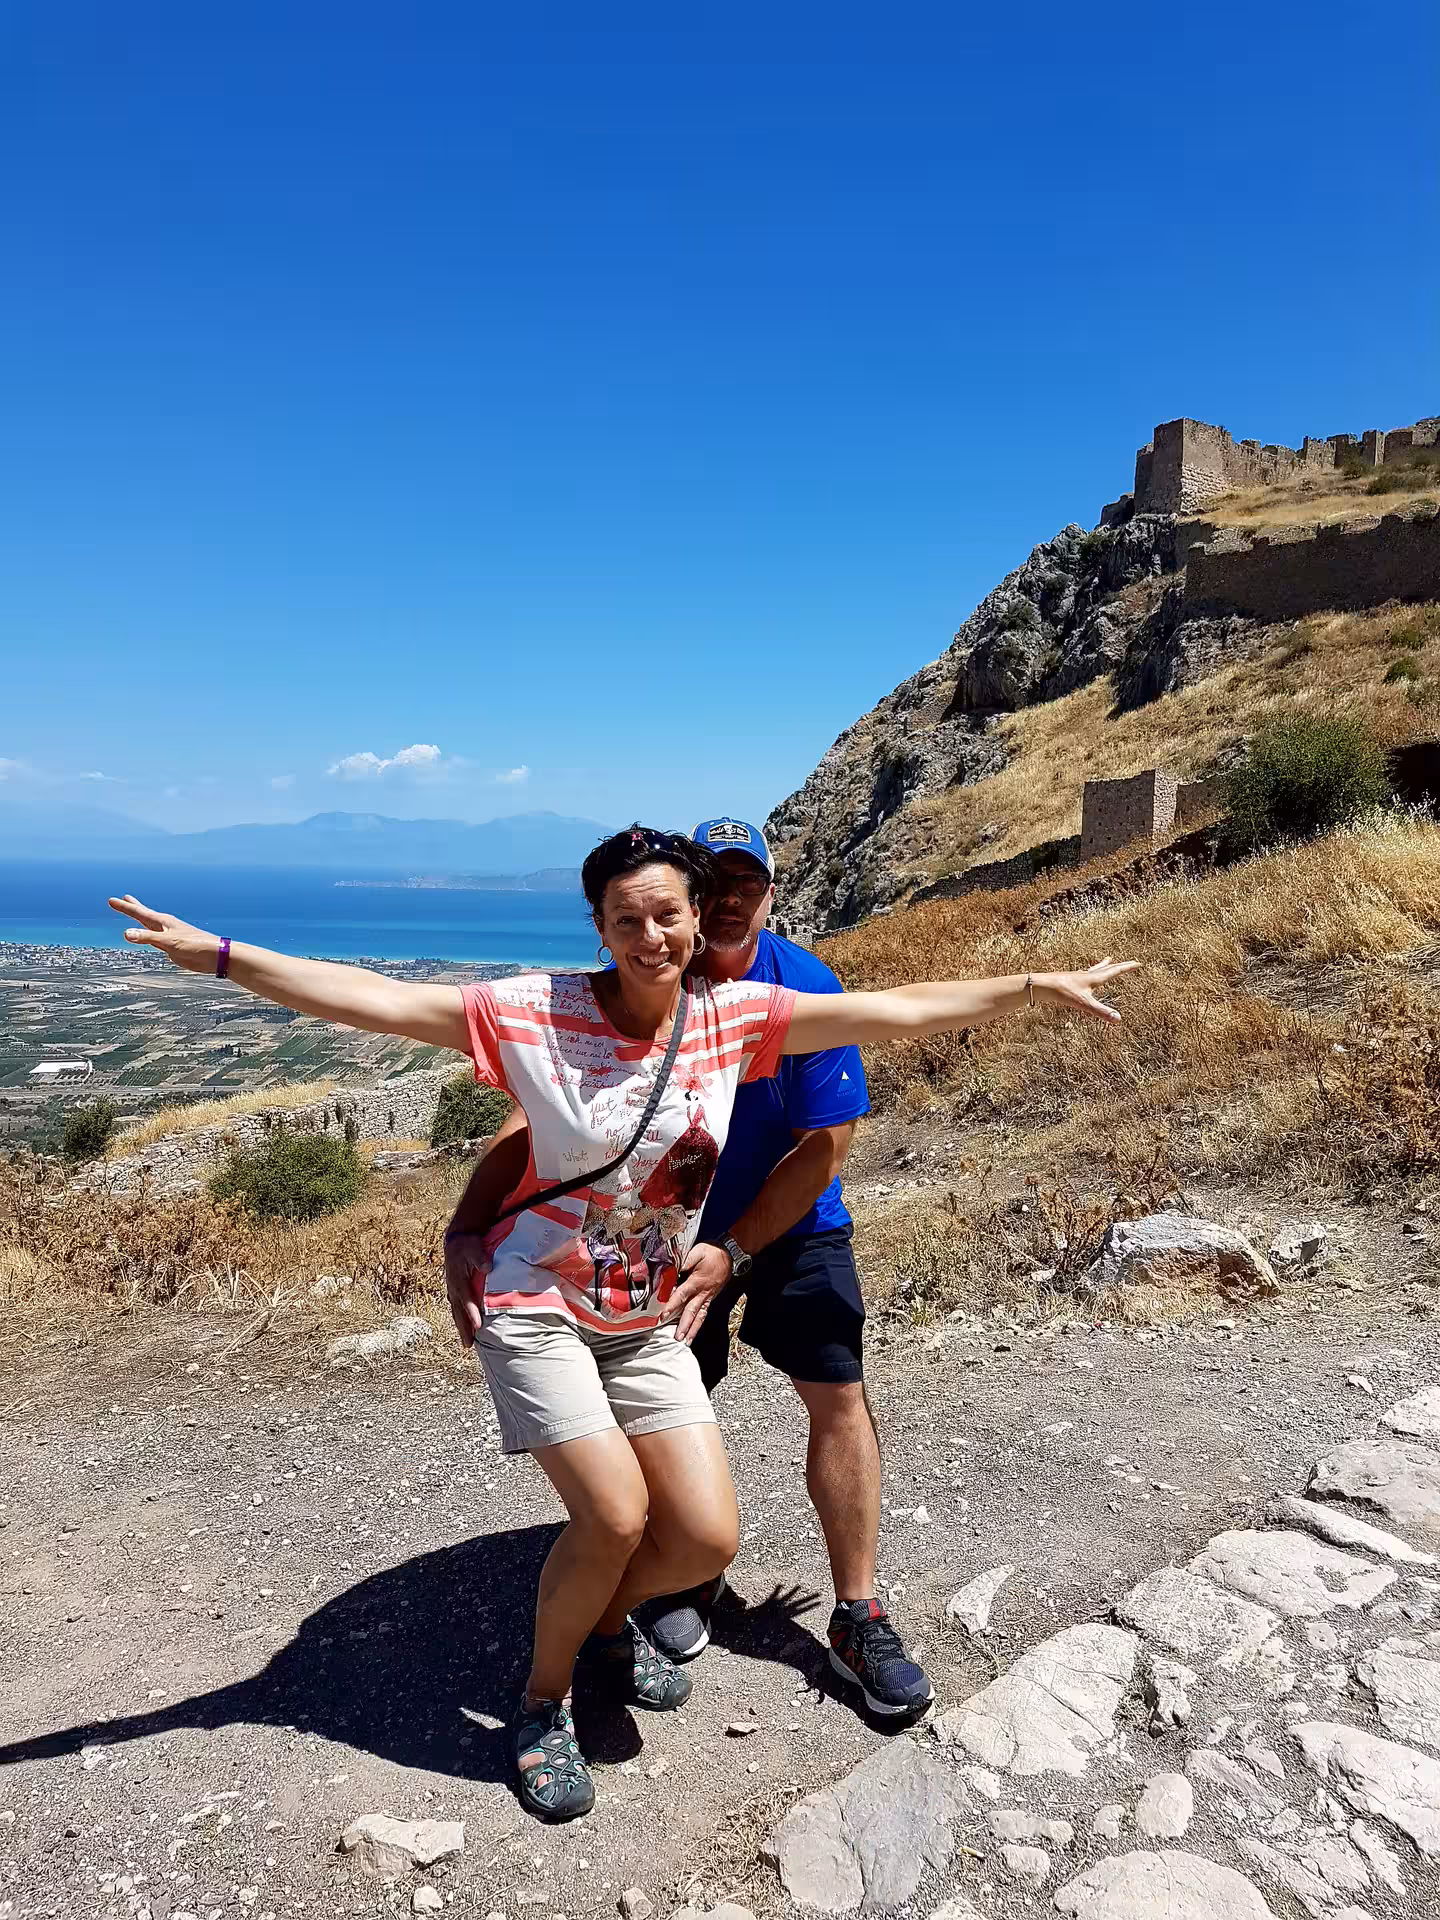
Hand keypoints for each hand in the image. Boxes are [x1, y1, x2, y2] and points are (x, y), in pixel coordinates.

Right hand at [108, 896, 220, 973]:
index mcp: (163, 921)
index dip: (125, 907)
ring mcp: (168, 937)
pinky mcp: (172, 947)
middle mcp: (164, 927)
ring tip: (134, 913)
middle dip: (132, 907)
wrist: (214, 956)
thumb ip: (148, 937)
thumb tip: (126, 933)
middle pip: (143, 915)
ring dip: (140, 920)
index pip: (138, 912)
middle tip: (122, 899)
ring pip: (149, 926)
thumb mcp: (169, 941)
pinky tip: (147, 936)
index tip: (112, 900)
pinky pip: (154, 940)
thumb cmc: (195, 945)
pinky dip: (147, 936)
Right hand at [444, 1231, 490, 1349]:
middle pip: (458, 1312)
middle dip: (464, 1329)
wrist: (456, 1241)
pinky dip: (460, 1319)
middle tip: (468, 1345)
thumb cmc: (467, 1245)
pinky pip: (457, 1308)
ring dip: (461, 1328)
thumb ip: (481, 1258)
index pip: (466, 1299)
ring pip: (456, 1312)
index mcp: (458, 1279)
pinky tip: (465, 1328)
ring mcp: (452, 1290)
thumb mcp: (474, 1247)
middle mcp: (453, 1288)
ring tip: (467, 1344)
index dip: (472, 1313)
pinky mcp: (454, 1291)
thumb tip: (488, 1267)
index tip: (478, 1326)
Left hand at [663, 1240, 733, 1344]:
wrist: (729, 1254)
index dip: (672, 1305)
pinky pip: (703, 1313)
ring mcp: (707, 1297)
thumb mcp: (696, 1252)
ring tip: (685, 1341)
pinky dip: (698, 1324)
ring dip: (692, 1330)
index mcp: (697, 1281)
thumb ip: (683, 1261)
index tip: (664, 1315)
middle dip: (684, 1325)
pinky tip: (693, 1332)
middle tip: (677, 1337)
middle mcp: (702, 1292)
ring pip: (699, 1316)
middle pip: (691, 1311)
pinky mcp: (710, 1298)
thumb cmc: (712, 1253)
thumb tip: (669, 1269)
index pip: (682, 1295)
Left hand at [1034, 957, 1139, 1022]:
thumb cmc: (1064, 992)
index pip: (1116, 971)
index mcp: (1095, 979)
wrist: (1043, 985)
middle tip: (1131, 961)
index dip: (1128, 967)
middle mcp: (1088, 975)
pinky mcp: (1071, 979)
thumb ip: (1101, 1012)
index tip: (1139, 963)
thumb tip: (1118, 1019)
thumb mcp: (1085, 1004)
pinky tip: (1085, 973)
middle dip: (1121, 965)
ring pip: (1096, 968)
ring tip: (1109, 959)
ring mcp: (1079, 976)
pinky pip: (1085, 973)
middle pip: (1108, 968)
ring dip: (1105, 965)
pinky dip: (1091, 971)